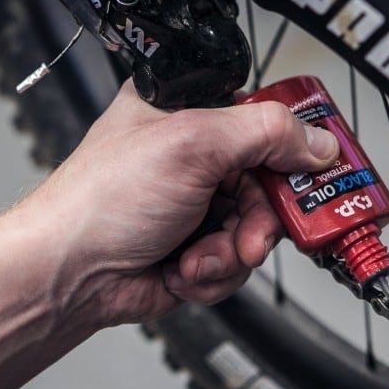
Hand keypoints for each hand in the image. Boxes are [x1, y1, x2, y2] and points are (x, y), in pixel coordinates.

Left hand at [13, 81, 338, 326]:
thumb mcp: (191, 145)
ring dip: (233, 251)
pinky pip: (238, 260)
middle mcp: (194, 156)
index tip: (314, 172)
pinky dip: (216, 272)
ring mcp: (197, 204)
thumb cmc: (101, 203)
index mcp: (186, 111)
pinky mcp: (198, 247)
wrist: (71, 276)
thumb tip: (317, 142)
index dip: (293, 146)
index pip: (262, 117)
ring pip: (258, 227)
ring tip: (198, 256)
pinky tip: (184, 269)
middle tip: (250, 236)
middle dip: (259, 218)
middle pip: (269, 181)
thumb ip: (264, 133)